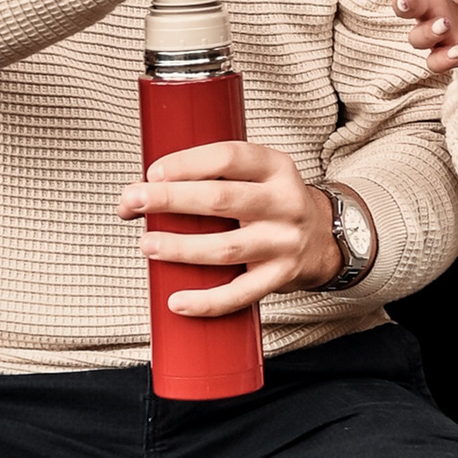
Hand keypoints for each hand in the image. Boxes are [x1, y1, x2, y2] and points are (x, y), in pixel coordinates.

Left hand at [115, 140, 341, 315]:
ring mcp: (284, 243)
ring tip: (147, 244)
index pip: (230, 157)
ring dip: (181, 248)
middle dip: (170, 200)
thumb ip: (209, 177)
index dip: (188, 163)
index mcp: (276, 167)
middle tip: (133, 201)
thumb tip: (138, 197)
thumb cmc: (270, 203)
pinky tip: (177, 301)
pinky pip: (240, 294)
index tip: (153, 172)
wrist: (323, 238)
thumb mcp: (255, 176)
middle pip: (221, 199)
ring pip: (226, 248)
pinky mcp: (281, 277)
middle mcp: (284, 203)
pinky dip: (206, 301)